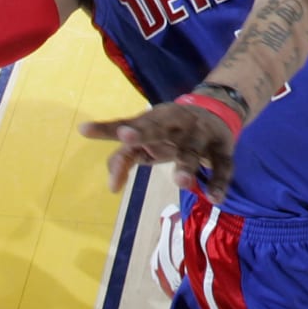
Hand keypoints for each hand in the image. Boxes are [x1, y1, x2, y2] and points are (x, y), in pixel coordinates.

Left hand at [79, 101, 236, 202]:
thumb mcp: (148, 140)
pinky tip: (214, 198)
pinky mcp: (222, 148)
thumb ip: (126, 158)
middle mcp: (176, 122)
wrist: (217, 110)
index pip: (128, 124)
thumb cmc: (172, 130)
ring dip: (187, 165)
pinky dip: (219, 181)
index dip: (109, 128)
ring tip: (180, 181)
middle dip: (144, 131)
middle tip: (127, 138)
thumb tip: (112, 187)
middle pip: (158, 126)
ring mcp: (201, 134)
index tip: (85, 130)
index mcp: (155, 118)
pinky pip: (222, 166)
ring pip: (192, 149)